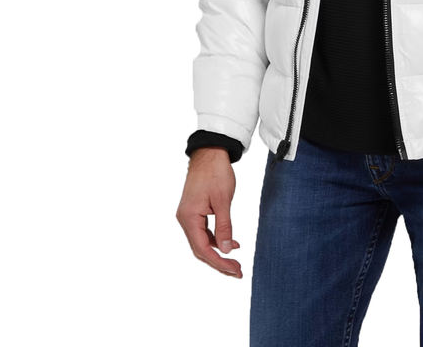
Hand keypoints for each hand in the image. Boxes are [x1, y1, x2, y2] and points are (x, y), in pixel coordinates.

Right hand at [175, 147, 242, 277]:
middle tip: (237, 271)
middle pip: (200, 249)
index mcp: (189, 217)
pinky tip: (231, 242)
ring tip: (235, 262)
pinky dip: (216, 239)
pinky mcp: (194, 211)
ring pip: (202, 242)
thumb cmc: (215, 172)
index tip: (235, 270)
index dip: (219, 263)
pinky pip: (203, 231)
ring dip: (218, 252)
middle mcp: (185, 219)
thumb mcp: (223, 200)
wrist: (209, 152)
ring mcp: (189, 215)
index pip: (202, 249)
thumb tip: (227, 250)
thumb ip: (224, 226)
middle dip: (219, 262)